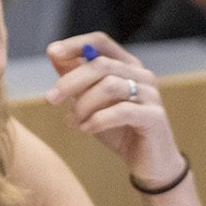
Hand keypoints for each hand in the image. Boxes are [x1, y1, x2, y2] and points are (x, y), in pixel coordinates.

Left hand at [42, 33, 182, 185]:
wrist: (147, 163)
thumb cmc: (117, 129)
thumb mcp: (90, 102)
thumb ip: (75, 78)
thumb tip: (54, 52)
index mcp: (126, 67)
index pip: (101, 42)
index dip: (75, 44)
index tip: (52, 52)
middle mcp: (142, 75)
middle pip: (101, 65)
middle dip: (70, 82)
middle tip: (50, 99)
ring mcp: (151, 95)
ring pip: (110, 86)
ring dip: (83, 105)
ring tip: (73, 123)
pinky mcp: (155, 117)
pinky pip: (122, 111)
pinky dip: (98, 120)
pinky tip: (86, 129)